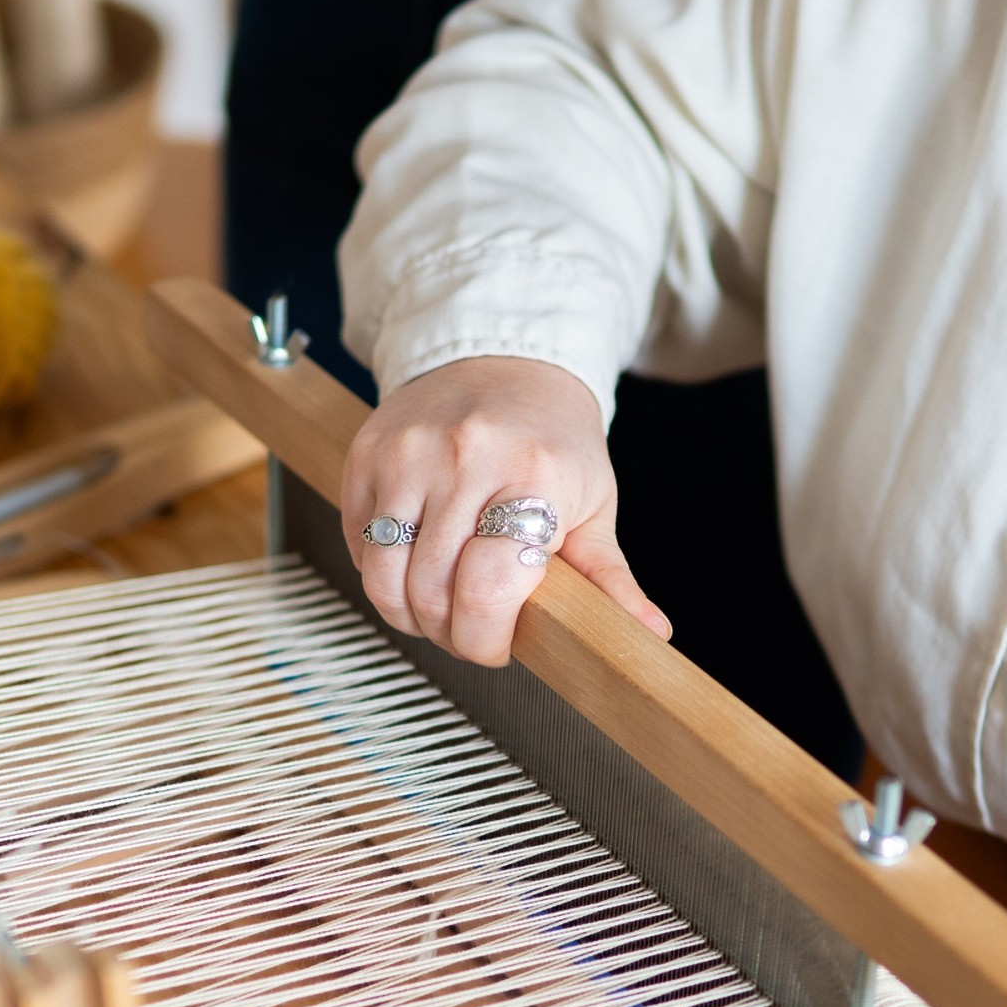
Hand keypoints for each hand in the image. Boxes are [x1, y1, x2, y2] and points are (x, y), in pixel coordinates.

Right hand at [341, 356, 669, 665]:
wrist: (502, 360)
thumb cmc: (553, 438)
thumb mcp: (594, 501)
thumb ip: (610, 576)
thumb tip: (648, 633)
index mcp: (531, 474)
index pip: (490, 586)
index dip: (488, 637)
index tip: (498, 645)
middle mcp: (463, 458)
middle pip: (434, 592)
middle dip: (451, 634)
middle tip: (471, 631)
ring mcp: (407, 454)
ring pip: (385, 578)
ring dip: (410, 615)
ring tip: (438, 610)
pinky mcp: (367, 455)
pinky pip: (359, 546)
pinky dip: (381, 576)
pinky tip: (413, 570)